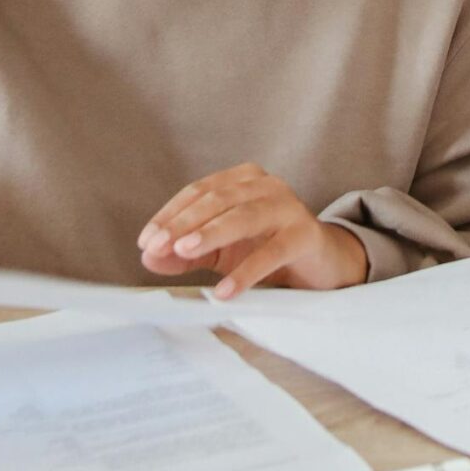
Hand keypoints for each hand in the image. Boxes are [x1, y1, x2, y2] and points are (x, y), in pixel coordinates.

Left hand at [138, 165, 368, 300]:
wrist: (322, 263)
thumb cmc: (268, 249)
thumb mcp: (222, 251)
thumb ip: (185, 252)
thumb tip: (148, 256)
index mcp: (243, 180)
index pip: (199, 191)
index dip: (170, 214)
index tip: (147, 240)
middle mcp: (266, 185)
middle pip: (217, 199)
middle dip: (183, 223)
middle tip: (157, 247)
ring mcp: (288, 206)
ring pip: (243, 216)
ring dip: (210, 234)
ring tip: (184, 252)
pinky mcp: (305, 234)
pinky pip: (272, 251)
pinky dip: (246, 271)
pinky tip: (225, 290)